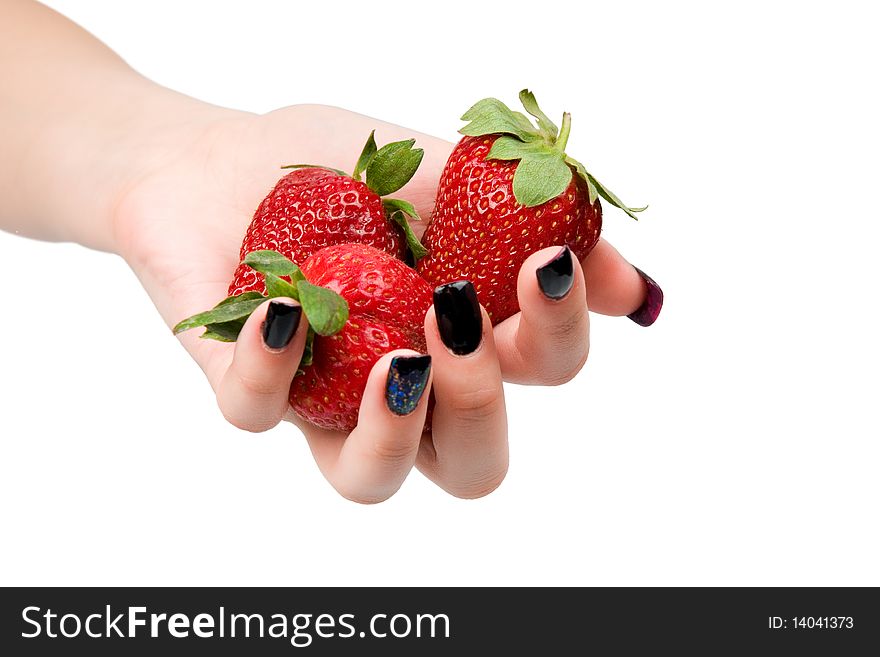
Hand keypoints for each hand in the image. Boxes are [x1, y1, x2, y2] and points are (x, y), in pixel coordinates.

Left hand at [114, 103, 658, 501]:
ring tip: (392, 361)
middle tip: (457, 322)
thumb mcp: (443, 175)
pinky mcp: (249, 386)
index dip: (559, 333)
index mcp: (464, 331)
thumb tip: (635, 292)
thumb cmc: (341, 166)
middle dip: (483, 407)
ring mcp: (326, 395)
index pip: (542, 370)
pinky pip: (257, 415)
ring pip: (371, 480)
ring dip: (393, 434)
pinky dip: (271, 367)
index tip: (544, 262)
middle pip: (473, 465)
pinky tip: (283, 306)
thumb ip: (526, 225)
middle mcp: (406, 380)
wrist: (221, 156)